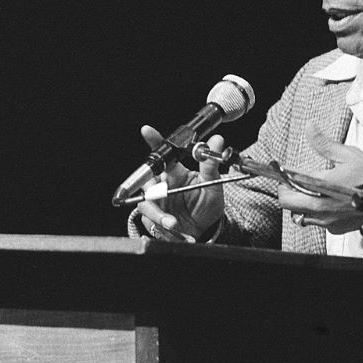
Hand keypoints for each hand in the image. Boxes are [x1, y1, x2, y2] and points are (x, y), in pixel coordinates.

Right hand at [136, 125, 225, 241]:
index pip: (165, 155)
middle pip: (146, 179)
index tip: (147, 131)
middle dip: (150, 188)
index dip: (154, 141)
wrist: (202, 232)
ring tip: (173, 224)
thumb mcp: (213, 187)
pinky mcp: (151, 216)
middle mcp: (162, 184)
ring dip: (159, 214)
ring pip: (146, 202)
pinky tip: (174, 229)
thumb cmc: (206, 207)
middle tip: (157, 194)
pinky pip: (149, 219)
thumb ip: (211, 166)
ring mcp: (155, 200)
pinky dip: (161, 226)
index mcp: (176, 173)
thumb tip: (217, 140)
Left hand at [278, 123, 362, 234]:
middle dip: (288, 193)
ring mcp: (328, 220)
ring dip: (301, 204)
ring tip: (312, 192)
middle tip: (294, 183)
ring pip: (300, 216)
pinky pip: (316, 223)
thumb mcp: (349, 154)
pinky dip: (316, 213)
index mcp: (322, 186)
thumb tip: (310, 127)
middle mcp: (321, 206)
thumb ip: (324, 143)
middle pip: (288, 204)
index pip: (287, 188)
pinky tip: (328, 201)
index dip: (282, 180)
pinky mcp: (336, 229)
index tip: (283, 174)